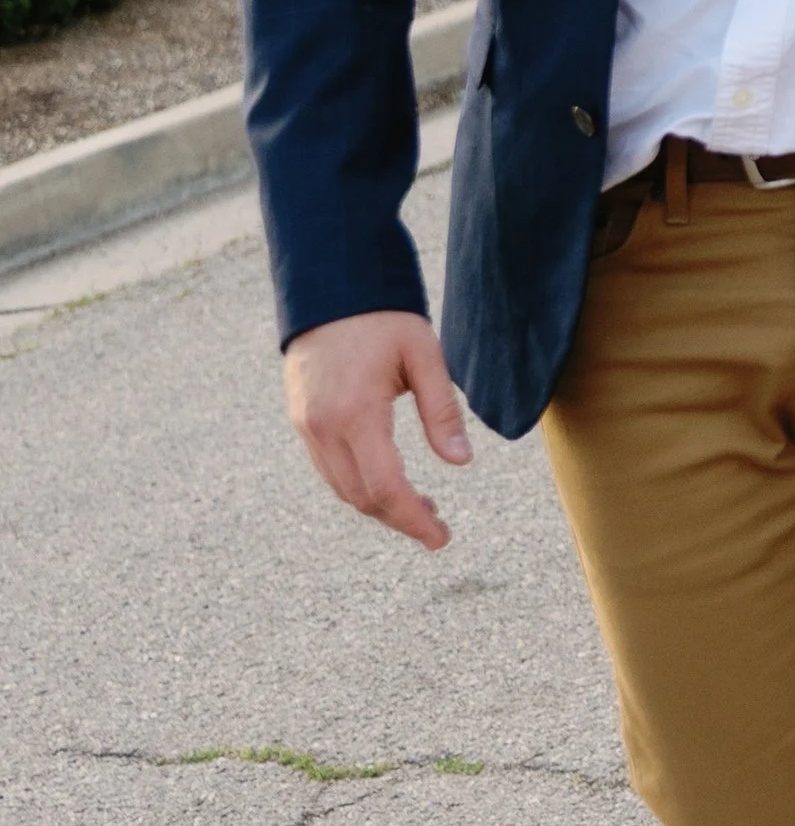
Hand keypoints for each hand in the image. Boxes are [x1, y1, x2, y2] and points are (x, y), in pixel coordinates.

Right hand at [284, 310, 469, 548]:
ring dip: (378, 506)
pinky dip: (358, 485)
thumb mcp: (424, 356)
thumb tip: (461, 462)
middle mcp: (324, 427)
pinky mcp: (302, 420)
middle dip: (399, 518)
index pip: (385, 487)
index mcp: (357, 413)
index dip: (413, 519)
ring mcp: (307, 425)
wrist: (329, 287)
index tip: (439, 538)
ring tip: (418, 506)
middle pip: (361, 497)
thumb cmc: (383, 317)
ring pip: (342, 488)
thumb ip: (442, 412)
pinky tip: (387, 481)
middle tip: (436, 526)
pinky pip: (329, 469)